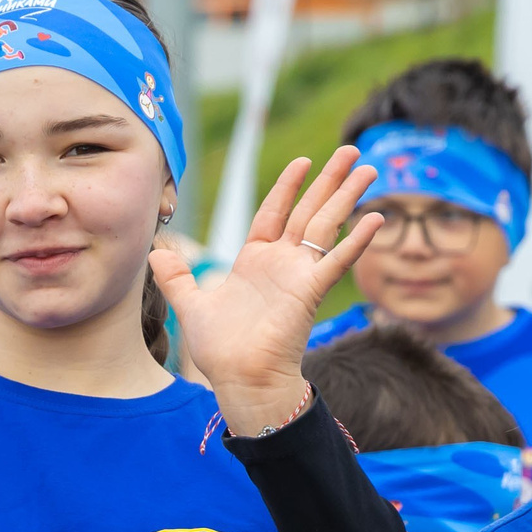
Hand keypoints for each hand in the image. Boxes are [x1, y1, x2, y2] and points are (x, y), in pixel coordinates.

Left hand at [150, 147, 381, 435]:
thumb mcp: (191, 304)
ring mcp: (299, 275)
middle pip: (309, 211)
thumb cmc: (221, 350)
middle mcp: (281, 263)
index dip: (288, 186)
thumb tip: (156, 252)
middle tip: (352, 152)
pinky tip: (375, 218)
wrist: (240, 379)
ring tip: (368, 169)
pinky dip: (356, 240)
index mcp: (255, 260)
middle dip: (330, 181)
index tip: (303, 161)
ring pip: (327, 226)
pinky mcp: (311, 291)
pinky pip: (337, 261)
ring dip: (348, 197)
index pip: (274, 212)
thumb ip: (177, 277)